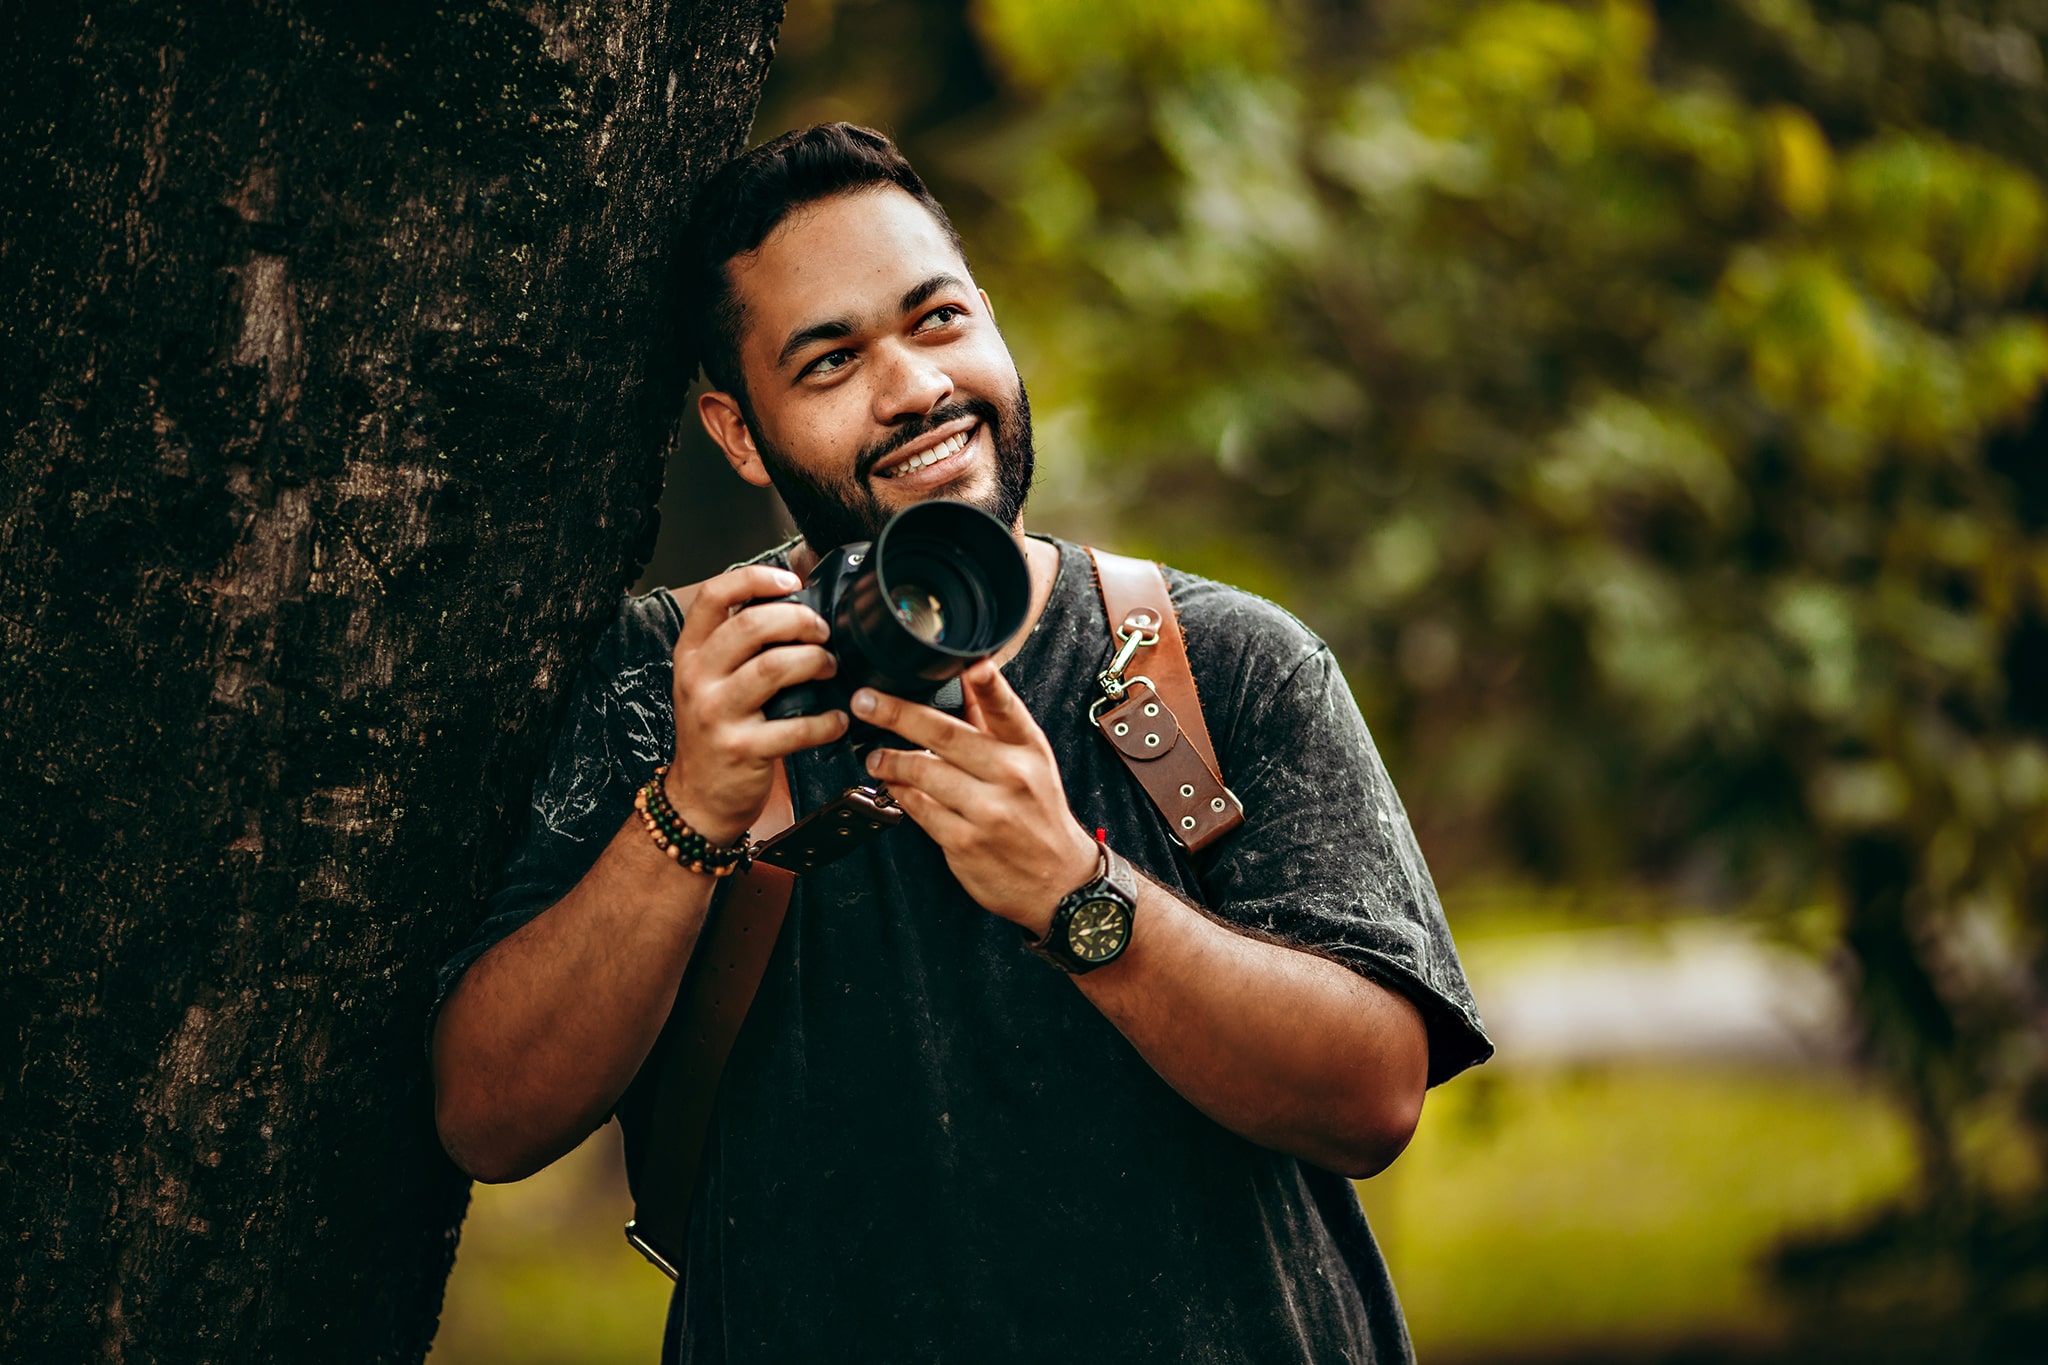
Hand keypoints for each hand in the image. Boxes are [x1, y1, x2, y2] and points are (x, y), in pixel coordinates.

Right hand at [669, 564, 847, 844]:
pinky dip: (825, 721)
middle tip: (822, 632)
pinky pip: (795, 727)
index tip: (791, 582)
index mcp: (692, 653)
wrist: (697, 796)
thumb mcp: (712, 677)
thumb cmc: (714, 729)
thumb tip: (793, 581)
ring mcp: (717, 714)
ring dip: (814, 661)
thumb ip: (743, 637)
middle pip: (752, 625)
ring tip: (828, 667)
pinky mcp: (742, 749)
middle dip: (800, 620)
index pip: (714, 595)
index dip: (755, 579)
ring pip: (774, 667)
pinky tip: (836, 719)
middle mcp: (699, 678)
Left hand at [854, 660, 1098, 933]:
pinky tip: (892, 785)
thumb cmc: (1039, 814)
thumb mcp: (1030, 762)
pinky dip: (899, 793)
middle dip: (898, 714)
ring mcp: (988, 811)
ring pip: (924, 773)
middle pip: (947, 736)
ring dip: (890, 760)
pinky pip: (919, 809)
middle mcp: (1012, 776)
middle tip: (866, 701)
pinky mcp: (965, 842)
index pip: (1006, 709)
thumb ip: (995, 722)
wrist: (1059, 881)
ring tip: (875, 755)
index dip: (989, 684)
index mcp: (1028, 749)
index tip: (972, 666)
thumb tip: (968, 676)